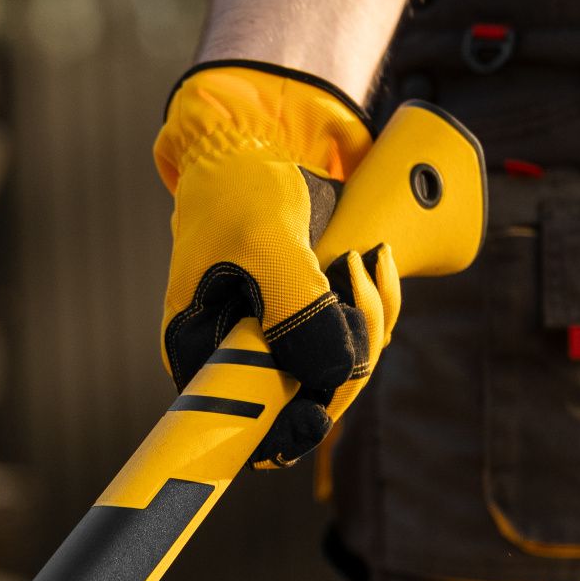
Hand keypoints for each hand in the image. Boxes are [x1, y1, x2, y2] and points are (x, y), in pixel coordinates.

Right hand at [154, 61, 397, 467]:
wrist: (257, 147)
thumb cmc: (240, 190)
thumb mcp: (266, 246)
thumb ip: (297, 313)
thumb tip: (338, 375)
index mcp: (202, 351)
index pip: (238, 426)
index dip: (282, 434)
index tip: (316, 412)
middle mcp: (238, 356)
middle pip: (303, 403)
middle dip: (346, 357)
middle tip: (355, 279)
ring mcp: (280, 340)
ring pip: (340, 372)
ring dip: (371, 323)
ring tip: (366, 258)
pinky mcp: (313, 320)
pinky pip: (357, 342)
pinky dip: (378, 308)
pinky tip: (377, 261)